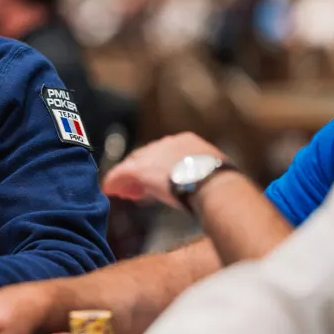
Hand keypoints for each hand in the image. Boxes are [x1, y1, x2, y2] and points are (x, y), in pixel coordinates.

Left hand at [102, 132, 223, 208]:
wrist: (214, 184)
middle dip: (139, 171)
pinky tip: (110, 191)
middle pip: (146, 156)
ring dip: (126, 178)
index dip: (158, 165)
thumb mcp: (214, 171)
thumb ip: (203, 174)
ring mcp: (153, 154)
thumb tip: (203, 185)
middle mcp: (168, 143)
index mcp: (188, 141)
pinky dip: (114, 182)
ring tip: (123, 192)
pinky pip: (121, 174)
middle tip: (135, 187)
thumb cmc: (222, 184)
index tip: (156, 177)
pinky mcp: (141, 169)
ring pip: (132, 164)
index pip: (164, 152)